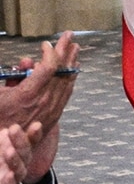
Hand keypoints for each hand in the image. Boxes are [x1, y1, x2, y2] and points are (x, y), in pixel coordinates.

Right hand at [0, 33, 75, 181]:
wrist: (5, 146)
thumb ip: (11, 77)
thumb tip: (26, 64)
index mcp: (28, 95)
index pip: (48, 68)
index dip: (50, 53)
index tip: (46, 44)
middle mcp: (43, 102)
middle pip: (61, 72)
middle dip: (65, 52)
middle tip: (69, 37)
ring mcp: (51, 110)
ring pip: (67, 83)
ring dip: (71, 64)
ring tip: (75, 49)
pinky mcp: (53, 116)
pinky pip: (66, 95)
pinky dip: (70, 80)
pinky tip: (72, 72)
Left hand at [0, 124, 32, 183]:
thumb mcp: (0, 137)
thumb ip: (2, 126)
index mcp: (14, 148)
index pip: (28, 140)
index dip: (33, 134)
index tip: (36, 124)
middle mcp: (16, 161)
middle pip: (25, 152)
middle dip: (21, 141)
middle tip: (13, 129)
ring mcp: (12, 176)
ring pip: (20, 168)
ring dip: (16, 159)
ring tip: (8, 151)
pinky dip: (11, 180)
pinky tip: (10, 175)